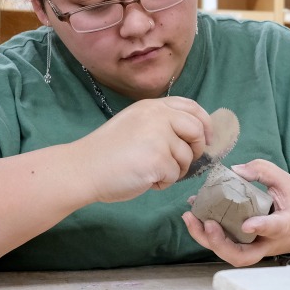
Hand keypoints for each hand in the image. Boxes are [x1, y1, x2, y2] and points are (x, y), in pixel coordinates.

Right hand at [72, 97, 210, 203]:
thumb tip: (196, 134)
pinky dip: (163, 183)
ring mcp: (159, 137)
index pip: (191, 107)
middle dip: (197, 149)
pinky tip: (145, 180)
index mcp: (153, 106)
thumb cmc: (108, 151)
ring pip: (187, 157)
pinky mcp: (159, 160)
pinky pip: (175, 175)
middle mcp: (158, 117)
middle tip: (182, 162)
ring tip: (150, 172)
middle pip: (197, 130)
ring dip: (175, 170)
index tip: (207, 138)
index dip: (205, 123)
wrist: (82, 168)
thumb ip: (162, 123)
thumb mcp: (136, 123)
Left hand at [182, 159, 289, 266]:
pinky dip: (207, 234)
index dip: (261, 227)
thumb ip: (264, 171)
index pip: (274, 228)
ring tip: (190, 218)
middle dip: (220, 244)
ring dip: (207, 240)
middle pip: (242, 255)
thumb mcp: (288, 181)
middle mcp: (269, 242)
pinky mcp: (246, 246)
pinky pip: (226, 245)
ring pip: (230, 254)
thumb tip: (235, 170)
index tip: (248, 225)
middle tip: (207, 224)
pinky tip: (194, 217)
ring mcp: (256, 248)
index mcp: (286, 224)